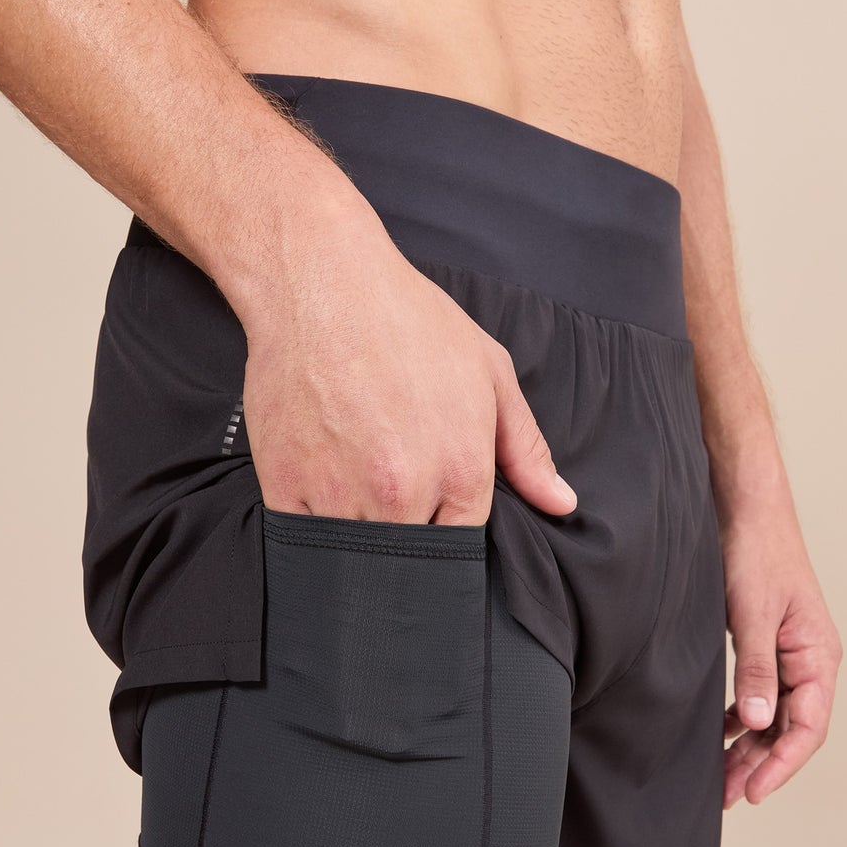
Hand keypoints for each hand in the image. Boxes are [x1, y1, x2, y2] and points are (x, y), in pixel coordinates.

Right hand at [237, 190, 577, 525]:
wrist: (322, 282)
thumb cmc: (408, 321)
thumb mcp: (489, 374)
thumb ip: (527, 449)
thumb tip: (560, 502)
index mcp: (461, 469)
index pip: (464, 551)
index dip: (451, 545)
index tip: (437, 527)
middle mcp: (403, 491)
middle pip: (411, 564)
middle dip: (408, 551)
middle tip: (396, 514)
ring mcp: (341, 492)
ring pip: (355, 559)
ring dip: (360, 544)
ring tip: (359, 497)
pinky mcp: (286, 485)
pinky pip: (303, 541)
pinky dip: (314, 531)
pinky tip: (322, 495)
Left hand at [720, 495, 841, 806]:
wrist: (744, 507)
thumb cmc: (756, 551)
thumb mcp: (751, 614)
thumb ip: (756, 670)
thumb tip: (757, 724)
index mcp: (818, 654)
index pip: (809, 726)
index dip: (782, 764)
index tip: (754, 791)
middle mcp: (810, 659)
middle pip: (792, 729)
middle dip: (761, 765)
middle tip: (727, 796)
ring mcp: (788, 654)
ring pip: (774, 717)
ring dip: (750, 748)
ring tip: (720, 778)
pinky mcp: (766, 646)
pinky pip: (760, 696)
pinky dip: (741, 720)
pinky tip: (720, 735)